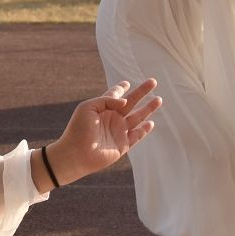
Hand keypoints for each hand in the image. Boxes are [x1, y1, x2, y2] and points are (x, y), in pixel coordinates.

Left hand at [46, 81, 161, 184]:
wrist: (76, 154)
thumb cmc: (78, 129)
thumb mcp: (88, 107)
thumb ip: (107, 100)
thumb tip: (125, 102)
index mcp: (102, 109)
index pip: (114, 95)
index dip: (121, 88)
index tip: (127, 83)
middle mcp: (112, 119)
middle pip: (131, 102)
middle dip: (142, 92)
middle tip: (153, 81)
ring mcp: (118, 132)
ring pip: (137, 117)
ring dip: (148, 109)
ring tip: (158, 99)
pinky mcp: (123, 145)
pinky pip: (137, 136)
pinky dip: (144, 130)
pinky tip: (150, 122)